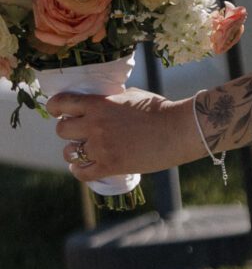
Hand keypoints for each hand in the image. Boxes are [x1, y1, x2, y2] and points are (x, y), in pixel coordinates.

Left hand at [46, 86, 197, 181]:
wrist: (180, 130)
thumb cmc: (161, 110)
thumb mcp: (131, 95)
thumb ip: (111, 100)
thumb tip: (101, 102)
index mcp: (99, 104)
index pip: (61, 103)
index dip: (55, 108)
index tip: (59, 112)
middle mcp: (95, 125)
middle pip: (62, 130)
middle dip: (69, 131)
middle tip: (80, 133)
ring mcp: (101, 146)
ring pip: (69, 152)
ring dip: (73, 152)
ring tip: (82, 152)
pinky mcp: (110, 166)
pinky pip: (82, 173)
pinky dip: (79, 171)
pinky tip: (83, 168)